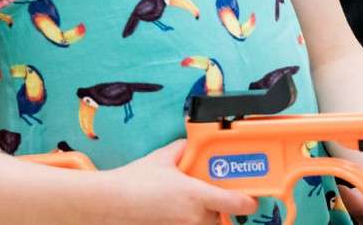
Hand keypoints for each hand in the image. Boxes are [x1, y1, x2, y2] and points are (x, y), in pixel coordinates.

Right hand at [103, 140, 257, 224]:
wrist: (109, 202)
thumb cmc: (135, 181)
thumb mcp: (163, 157)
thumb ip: (183, 149)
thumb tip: (191, 145)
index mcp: (196, 195)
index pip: (236, 203)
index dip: (249, 200)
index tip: (252, 196)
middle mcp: (194, 217)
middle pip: (222, 217)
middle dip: (222, 208)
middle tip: (216, 194)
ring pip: (206, 224)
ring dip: (205, 215)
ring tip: (190, 200)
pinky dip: (188, 218)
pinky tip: (175, 207)